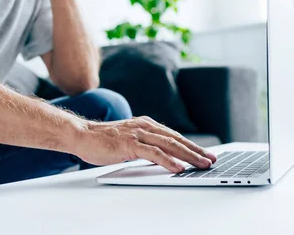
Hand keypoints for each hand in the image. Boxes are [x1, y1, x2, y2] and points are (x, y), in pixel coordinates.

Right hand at [73, 116, 217, 172]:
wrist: (82, 135)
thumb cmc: (103, 140)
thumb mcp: (129, 141)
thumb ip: (145, 146)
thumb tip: (162, 158)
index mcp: (145, 124)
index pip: (173, 136)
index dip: (191, 145)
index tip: (205, 153)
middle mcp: (144, 126)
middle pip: (176, 139)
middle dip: (196, 150)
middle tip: (211, 159)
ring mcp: (137, 134)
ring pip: (169, 145)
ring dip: (188, 155)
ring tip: (201, 164)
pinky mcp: (130, 144)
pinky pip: (153, 153)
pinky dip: (168, 160)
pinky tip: (179, 168)